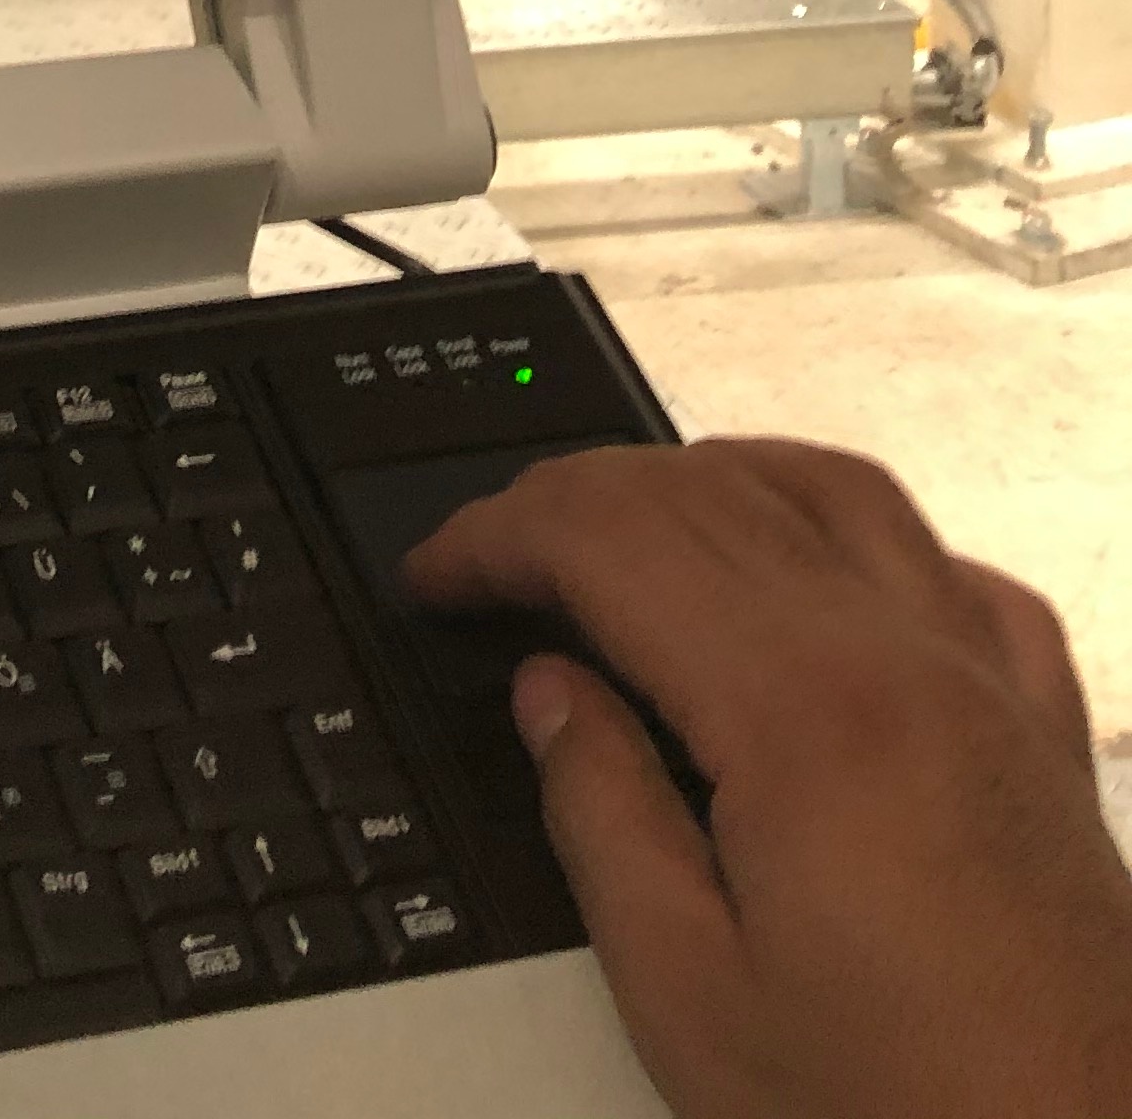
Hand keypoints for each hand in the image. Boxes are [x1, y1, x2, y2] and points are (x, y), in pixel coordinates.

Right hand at [405, 437, 1131, 1118]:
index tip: (437, 573)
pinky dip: (857, 538)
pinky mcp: (1042, 735)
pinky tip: (817, 584)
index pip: (616, 541)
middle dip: (577, 500)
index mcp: (806, 711)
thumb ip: (604, 820)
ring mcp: (988, 684)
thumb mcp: (695, 999)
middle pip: (711, 492)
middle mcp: (906, 659)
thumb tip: (549, 695)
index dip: (501, 536)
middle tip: (493, 561)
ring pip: (832, 491)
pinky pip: (949, 569)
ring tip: (625, 527)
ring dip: (706, 480)